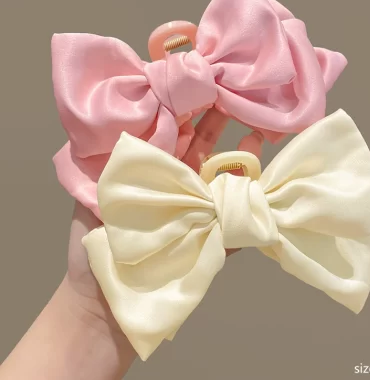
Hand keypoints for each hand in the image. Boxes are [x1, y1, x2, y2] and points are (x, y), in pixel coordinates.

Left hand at [66, 107, 263, 340]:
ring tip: (258, 128)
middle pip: (200, 148)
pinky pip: (233, 214)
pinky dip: (249, 199)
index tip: (202, 84)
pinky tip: (261, 180)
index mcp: (149, 171)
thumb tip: (143, 114)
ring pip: (221, 177)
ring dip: (239, 155)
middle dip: (218, 121)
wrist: (105, 302)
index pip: (171, 132)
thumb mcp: (93, 191)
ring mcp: (195, 211)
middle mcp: (174, 186)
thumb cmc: (93, 246)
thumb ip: (118, 157)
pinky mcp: (210, 237)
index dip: (186, 108)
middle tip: (236, 95)